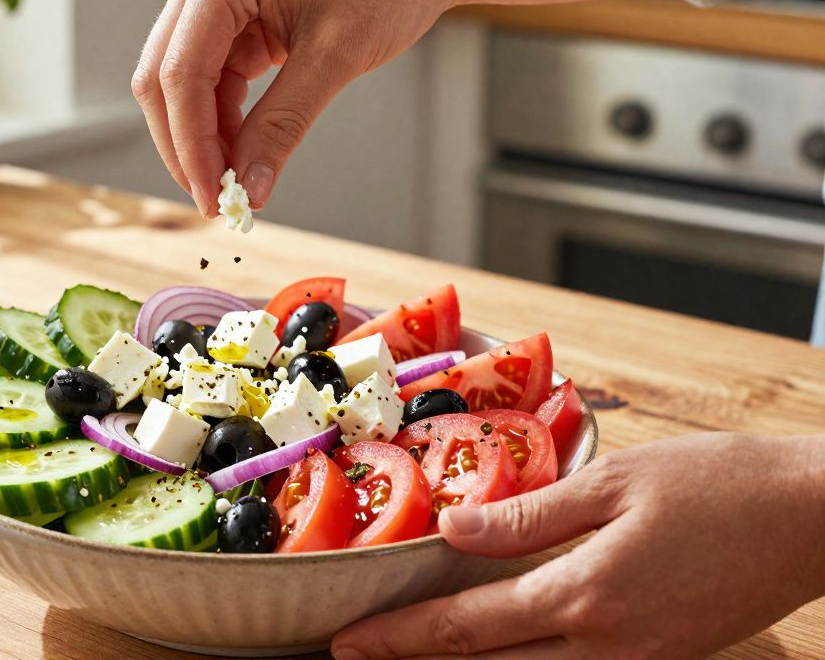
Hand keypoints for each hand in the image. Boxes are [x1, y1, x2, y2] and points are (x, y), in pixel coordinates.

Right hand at [131, 0, 462, 214]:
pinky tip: (242, 152)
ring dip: (202, 138)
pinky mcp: (227, 18)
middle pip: (163, 79)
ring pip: (179, 85)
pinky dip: (221, 121)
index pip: (181, 73)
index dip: (190, 143)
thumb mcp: (335, 58)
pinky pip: (207, 80)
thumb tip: (250, 187)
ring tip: (236, 181)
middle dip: (186, 145)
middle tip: (217, 200)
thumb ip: (283, 125)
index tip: (212, 196)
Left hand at [332, 432, 824, 658]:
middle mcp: (609, 647)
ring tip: (415, 654)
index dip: (401, 638)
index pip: (469, 627)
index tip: (348, 642)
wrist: (815, 516)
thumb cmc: (720, 485)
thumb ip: (528, 517)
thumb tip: (453, 529)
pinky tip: (501, 648)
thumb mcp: (615, 484)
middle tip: (358, 655)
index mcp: (588, 596)